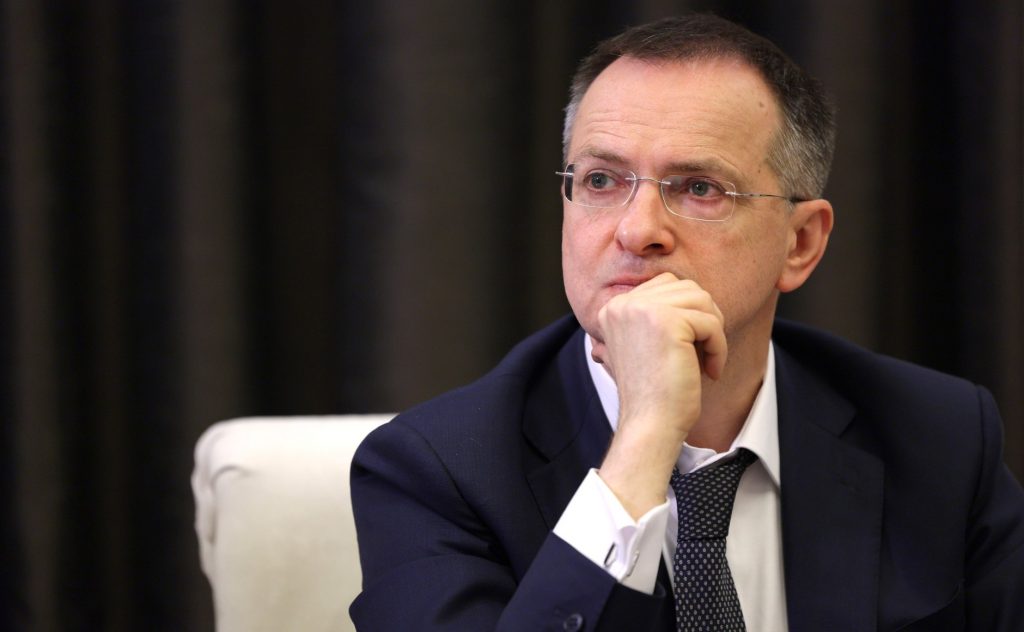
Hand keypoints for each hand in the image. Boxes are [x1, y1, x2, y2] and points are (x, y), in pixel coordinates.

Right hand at [592, 272, 726, 517]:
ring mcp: (643, 310)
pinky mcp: (667, 323)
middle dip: (704, 318)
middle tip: (703, 352)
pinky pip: (711, 322)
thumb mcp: (645, 346)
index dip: (688, 312)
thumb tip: (694, 294)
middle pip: (687, 288)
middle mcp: (623, 304)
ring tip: (707, 361)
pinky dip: (719, 348)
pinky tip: (710, 372)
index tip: (689, 347)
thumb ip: (655, 317)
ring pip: (702, 301)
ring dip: (713, 332)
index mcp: (614, 308)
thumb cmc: (653, 393)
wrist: (649, 425)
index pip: (666, 285)